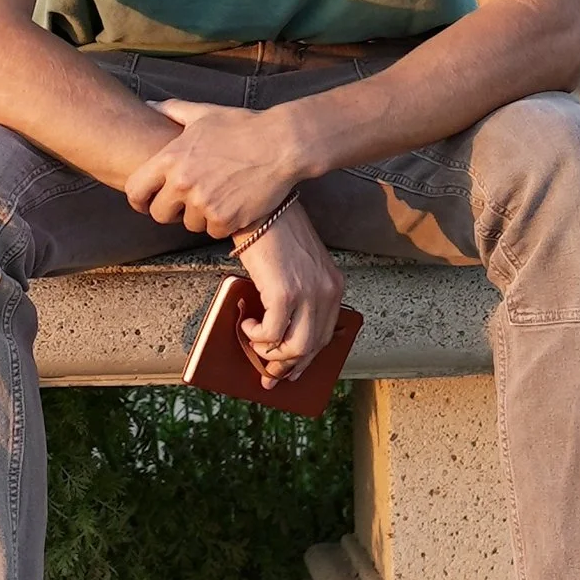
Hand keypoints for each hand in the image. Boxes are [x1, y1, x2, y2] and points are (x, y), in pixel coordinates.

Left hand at [125, 99, 311, 240]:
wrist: (282, 144)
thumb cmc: (243, 126)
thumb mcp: (204, 114)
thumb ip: (172, 110)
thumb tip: (148, 105)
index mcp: (171, 158)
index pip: (136, 190)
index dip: (139, 199)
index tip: (147, 202)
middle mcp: (183, 183)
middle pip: (160, 214)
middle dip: (170, 211)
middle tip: (186, 202)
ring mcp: (204, 203)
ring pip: (189, 224)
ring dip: (200, 216)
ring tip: (217, 196)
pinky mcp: (225, 219)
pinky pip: (213, 232)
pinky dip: (221, 223)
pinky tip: (233, 204)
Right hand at [235, 203, 344, 383]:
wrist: (261, 206)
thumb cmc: (272, 232)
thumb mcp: (295, 266)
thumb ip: (297, 294)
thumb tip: (279, 332)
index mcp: (333, 286)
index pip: (325, 336)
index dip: (305, 360)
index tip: (287, 372)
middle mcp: (327, 292)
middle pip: (311, 347)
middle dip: (285, 366)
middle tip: (266, 373)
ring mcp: (308, 293)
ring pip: (295, 348)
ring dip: (269, 351)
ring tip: (252, 338)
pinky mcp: (285, 292)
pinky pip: (271, 333)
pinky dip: (256, 335)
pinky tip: (246, 322)